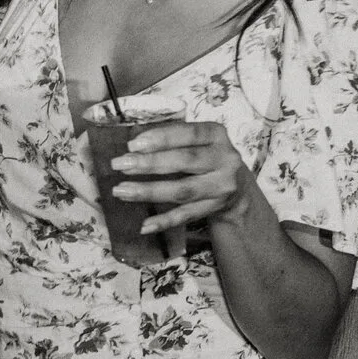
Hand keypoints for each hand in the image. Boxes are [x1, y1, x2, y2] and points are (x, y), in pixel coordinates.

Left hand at [111, 121, 249, 233]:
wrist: (238, 187)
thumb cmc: (207, 156)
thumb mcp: (199, 140)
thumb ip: (172, 139)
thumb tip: (133, 148)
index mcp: (217, 135)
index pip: (189, 134)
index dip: (161, 138)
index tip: (133, 144)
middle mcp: (224, 160)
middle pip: (184, 161)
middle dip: (149, 163)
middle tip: (120, 165)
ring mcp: (221, 187)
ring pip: (182, 190)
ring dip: (149, 191)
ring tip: (122, 190)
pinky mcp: (215, 208)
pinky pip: (186, 215)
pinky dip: (164, 221)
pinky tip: (144, 224)